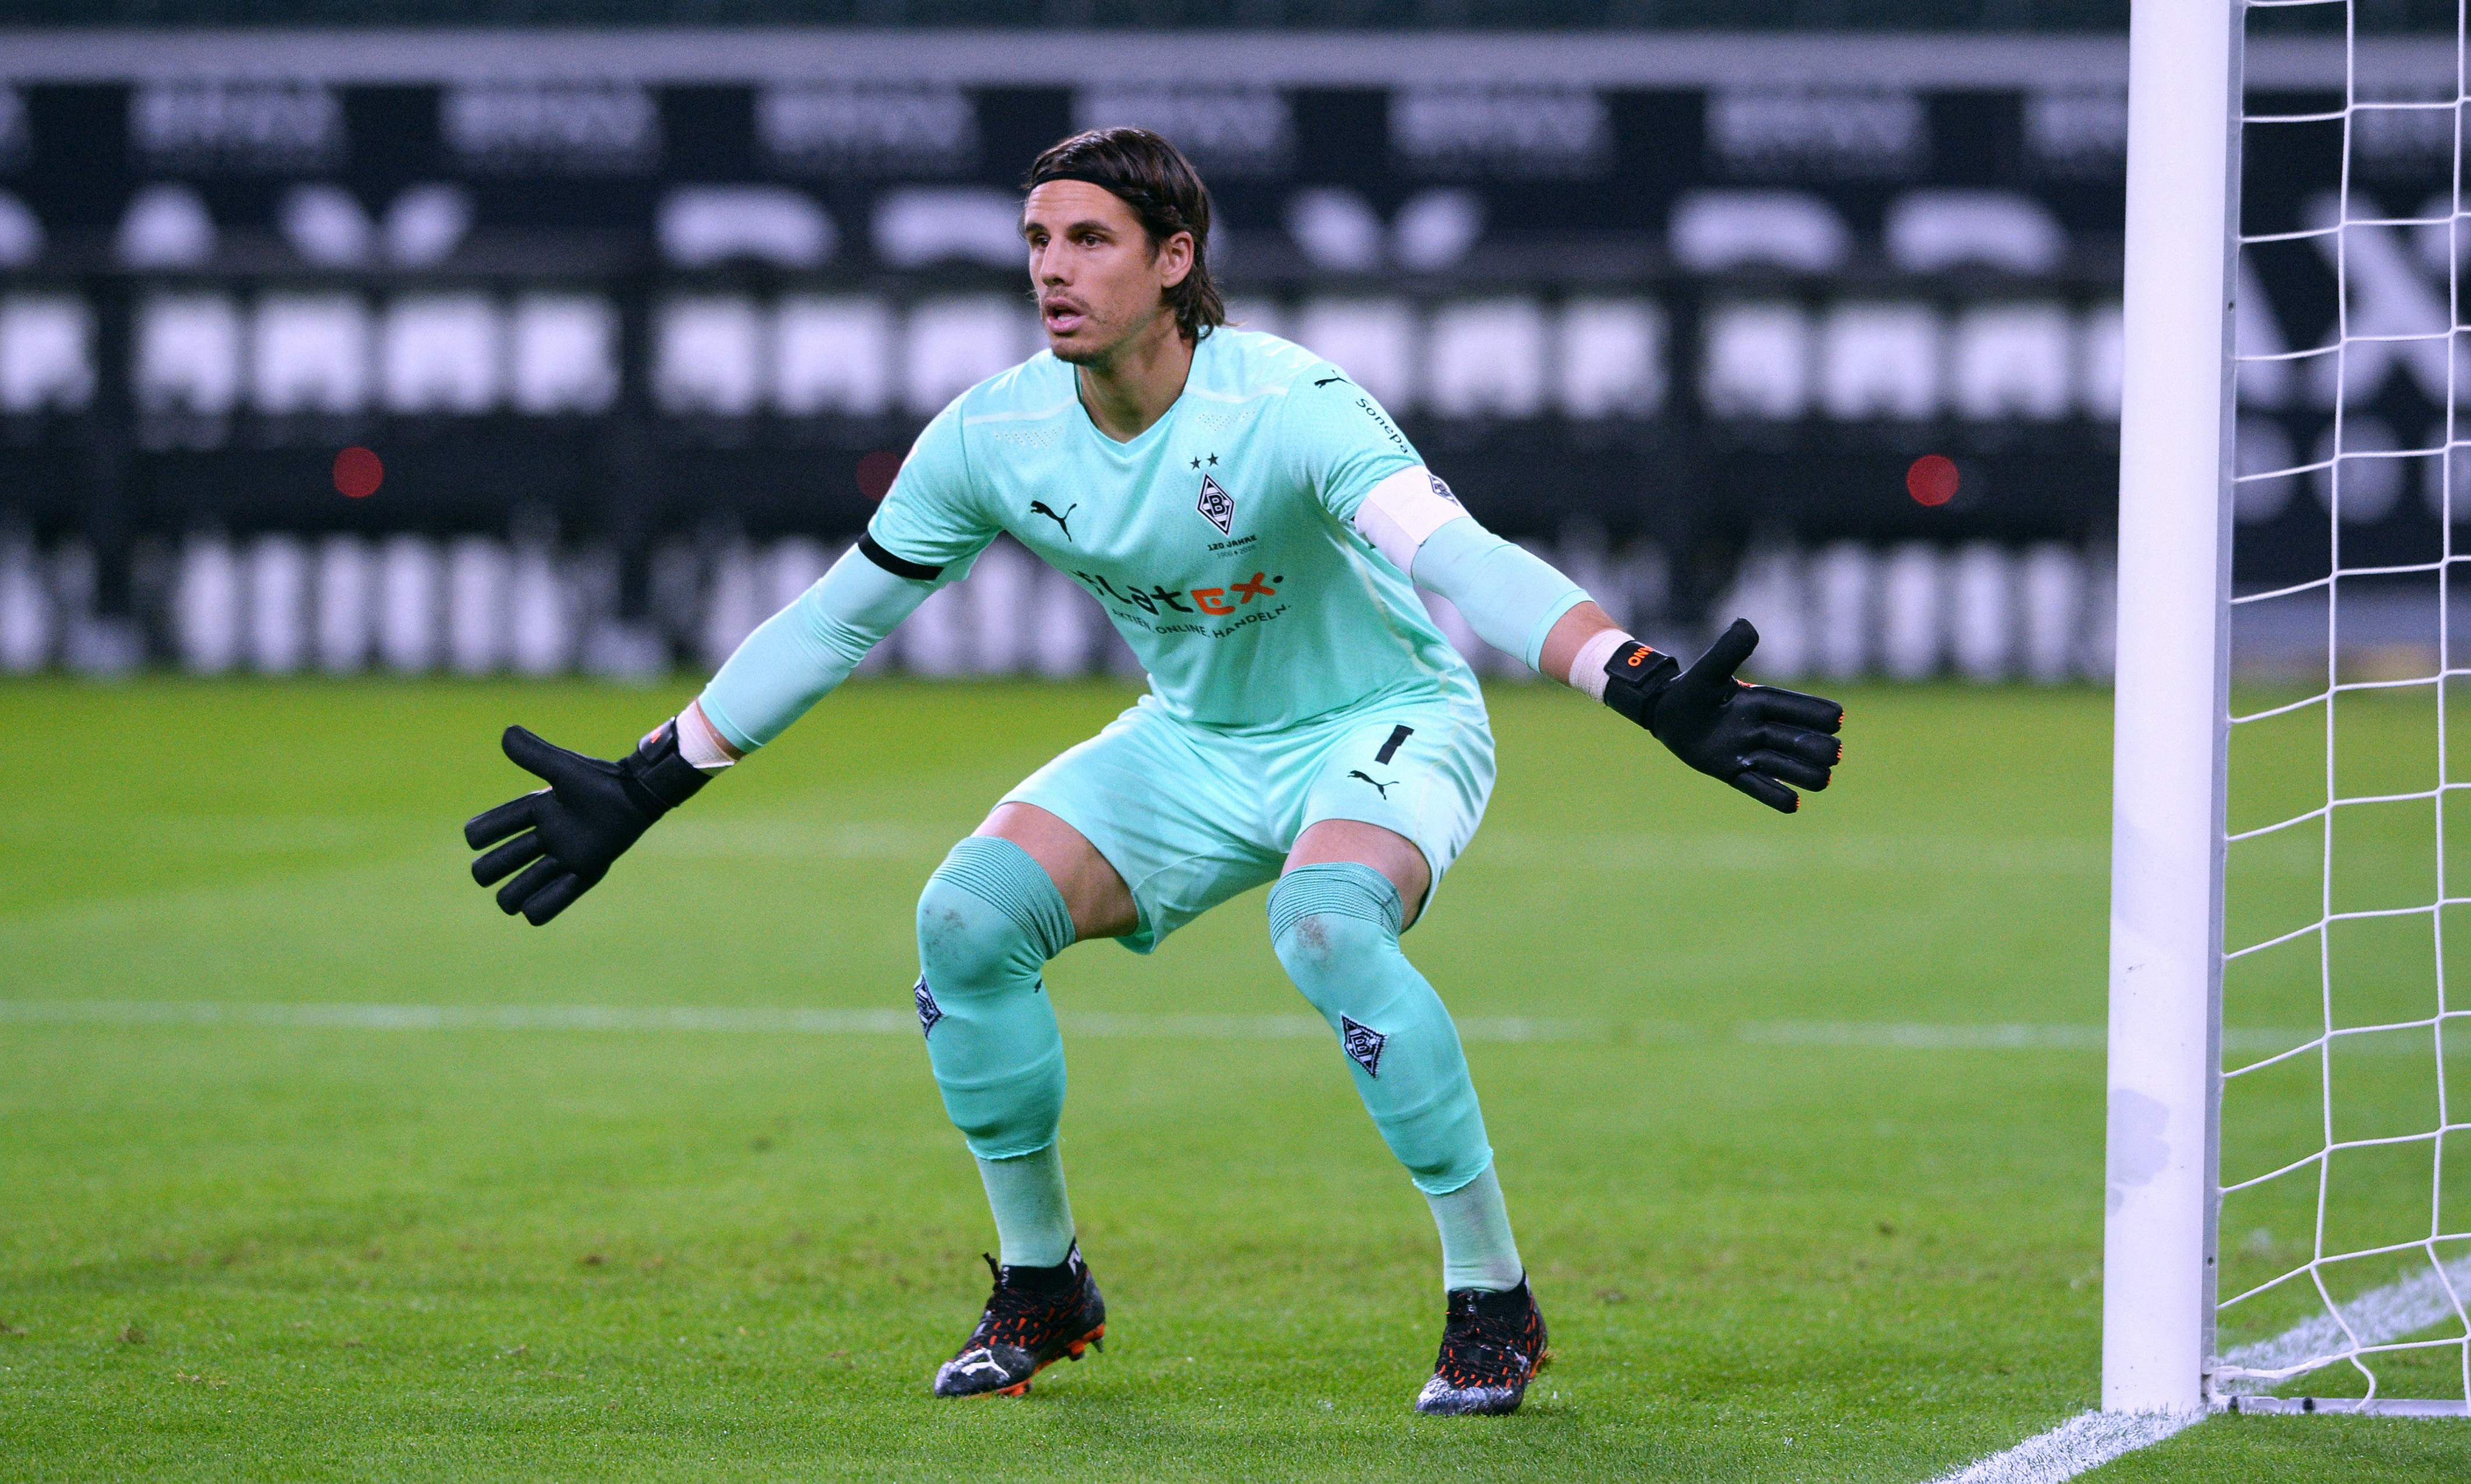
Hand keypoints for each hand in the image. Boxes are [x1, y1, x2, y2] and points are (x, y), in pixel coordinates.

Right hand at [463, 722, 708, 924]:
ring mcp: (565, 856)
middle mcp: (547, 836)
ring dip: (511, 895)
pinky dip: (541, 907)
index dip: (480, 833)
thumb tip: (505, 733)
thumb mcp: (562, 768)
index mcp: (537, 810)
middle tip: (489, 872)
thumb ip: (534, 754)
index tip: (478, 836)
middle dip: (489, 869)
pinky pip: (557, 899)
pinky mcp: (586, 871)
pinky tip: (531, 910)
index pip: (492, 827)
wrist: (639, 795)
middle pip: (501, 862)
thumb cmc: (602, 780)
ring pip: (523, 886)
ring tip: (509, 900)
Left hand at [1601, 619, 1843, 812]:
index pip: (1796, 707)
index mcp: (1760, 701)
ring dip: (1804, 772)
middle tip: (1832, 754)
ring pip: (1784, 765)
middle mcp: (1760, 728)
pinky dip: (1775, 795)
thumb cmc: (1691, 688)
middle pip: (1797, 740)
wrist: (1666, 712)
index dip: (1816, 713)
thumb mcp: (1709, 668)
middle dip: (1817, 747)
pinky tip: (1794, 804)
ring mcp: (1748, 751)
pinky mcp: (1731, 770)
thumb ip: (1729, 649)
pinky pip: (1757, 786)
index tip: (1837, 718)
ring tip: (1823, 779)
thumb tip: (1747, 625)